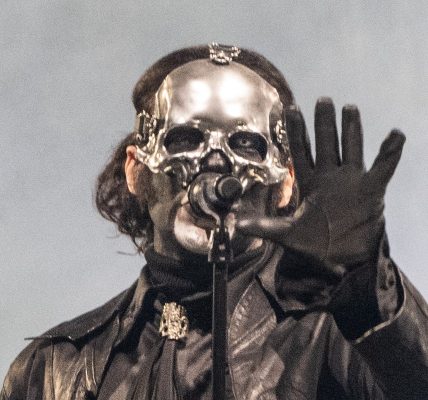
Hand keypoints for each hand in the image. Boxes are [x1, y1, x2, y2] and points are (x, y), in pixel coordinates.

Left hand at [237, 98, 404, 296]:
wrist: (339, 261)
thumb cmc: (312, 246)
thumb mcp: (286, 234)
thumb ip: (264, 226)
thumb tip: (237, 225)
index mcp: (309, 182)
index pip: (301, 151)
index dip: (296, 131)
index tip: (290, 108)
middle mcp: (329, 177)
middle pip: (325, 143)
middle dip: (323, 123)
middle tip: (322, 100)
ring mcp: (351, 181)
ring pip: (351, 148)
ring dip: (351, 129)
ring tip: (349, 108)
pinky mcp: (371, 190)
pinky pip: (383, 167)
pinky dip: (389, 152)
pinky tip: (395, 134)